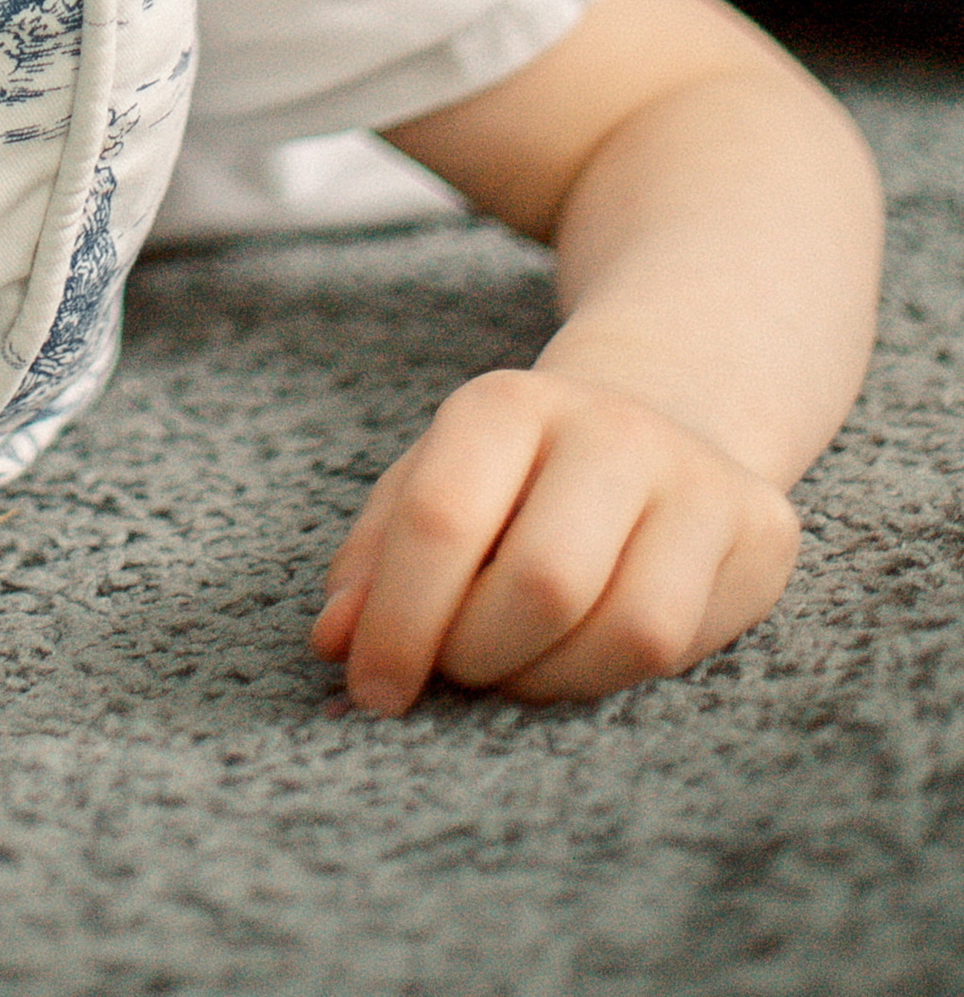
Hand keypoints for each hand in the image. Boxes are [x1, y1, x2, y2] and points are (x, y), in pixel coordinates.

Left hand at [311, 365, 801, 712]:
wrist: (660, 414)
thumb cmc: (518, 475)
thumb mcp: (434, 486)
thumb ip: (374, 560)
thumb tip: (334, 641)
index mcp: (506, 402)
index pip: (441, 519)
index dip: (397, 622)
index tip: (371, 690)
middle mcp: (609, 426)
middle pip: (539, 583)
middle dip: (480, 655)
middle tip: (456, 669)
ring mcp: (695, 477)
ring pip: (623, 630)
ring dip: (547, 679)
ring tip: (514, 665)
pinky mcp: (759, 531)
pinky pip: (679, 649)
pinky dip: (608, 678)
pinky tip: (579, 655)